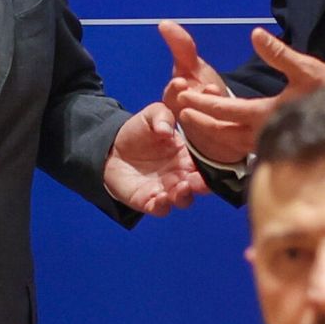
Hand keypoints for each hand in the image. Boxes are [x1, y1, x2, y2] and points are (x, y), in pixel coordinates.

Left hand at [103, 101, 206, 215]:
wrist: (112, 148)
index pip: (206, 161)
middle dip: (203, 185)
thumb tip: (166, 129)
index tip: (211, 162)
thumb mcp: (152, 115)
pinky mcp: (149, 201)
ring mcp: (167, 189)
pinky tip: (160, 196)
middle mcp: (182, 174)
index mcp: (188, 154)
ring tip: (181, 187)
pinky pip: (160, 208)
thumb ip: (162, 116)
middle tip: (198, 179)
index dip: (212, 163)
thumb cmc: (138, 131)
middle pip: (200, 185)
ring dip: (184, 196)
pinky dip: (162, 205)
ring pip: (184, 199)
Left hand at [160, 21, 324, 164]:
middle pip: (222, 131)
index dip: (203, 102)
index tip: (183, 97)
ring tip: (198, 122)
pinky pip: (246, 149)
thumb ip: (279, 54)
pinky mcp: (278, 150)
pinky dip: (230, 142)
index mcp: (266, 114)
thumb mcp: (307, 69)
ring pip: (232, 143)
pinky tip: (226, 134)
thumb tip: (255, 34)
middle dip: (201, 120)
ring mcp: (270, 145)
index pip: (226, 109)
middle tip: (181, 111)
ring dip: (213, 132)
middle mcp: (264, 134)